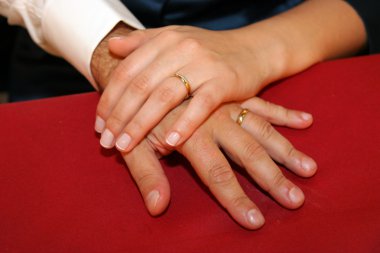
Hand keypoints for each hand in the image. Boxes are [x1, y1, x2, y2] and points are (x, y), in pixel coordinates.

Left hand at [94, 0, 364, 154]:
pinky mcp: (224, 82)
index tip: (98, 125)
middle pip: (140, 86)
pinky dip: (183, 125)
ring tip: (125, 146)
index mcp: (164, 40)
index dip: (109, 99)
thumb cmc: (208, 50)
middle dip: (119, 116)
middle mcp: (180, 49)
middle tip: (106, 142)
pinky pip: (200, 106)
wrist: (252, 50)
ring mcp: (203, 65)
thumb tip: (113, 46)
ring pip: (164, 96)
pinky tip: (167, 143)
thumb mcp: (175, 39)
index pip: (127, 72)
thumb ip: (143, 42)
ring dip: (141, 124)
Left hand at [119, 97, 316, 228]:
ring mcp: (228, 106)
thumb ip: (146, 174)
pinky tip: (306, 121)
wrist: (146, 73)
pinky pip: (263, 105)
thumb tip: (158, 207)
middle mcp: (216, 120)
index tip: (255, 221)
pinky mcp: (234, 96)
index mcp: (192, 134)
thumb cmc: (137, 115)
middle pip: (249, 154)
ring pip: (263, 130)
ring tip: (309, 170)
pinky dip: (284, 113)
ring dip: (287, 150)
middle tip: (296, 201)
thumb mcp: (135, 145)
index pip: (216, 174)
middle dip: (273, 179)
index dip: (235, 199)